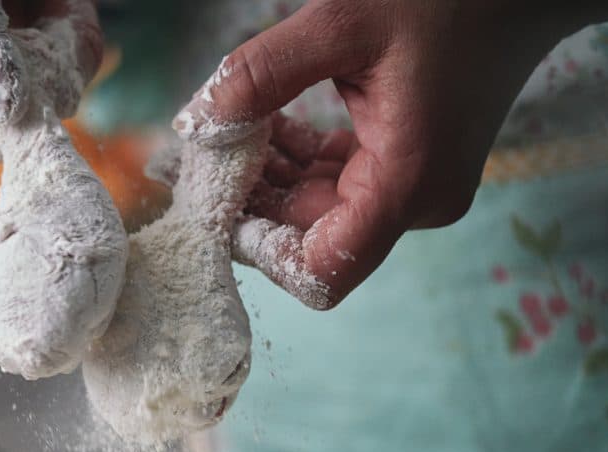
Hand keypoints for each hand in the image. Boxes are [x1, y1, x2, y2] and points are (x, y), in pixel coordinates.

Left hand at [175, 1, 607, 308]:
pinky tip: (261, 125)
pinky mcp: (401, 170)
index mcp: (405, 185)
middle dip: (248, 205)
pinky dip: (293, 161)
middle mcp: (410, 204)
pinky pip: (331, 184)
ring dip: (265, 180)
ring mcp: (407, 191)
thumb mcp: (344, 22)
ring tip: (222, 134)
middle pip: (306, 240)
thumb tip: (197, 120)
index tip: (215, 201)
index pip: (319, 271)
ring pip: (313, 213)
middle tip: (197, 160)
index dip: (260, 250)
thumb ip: (264, 73)